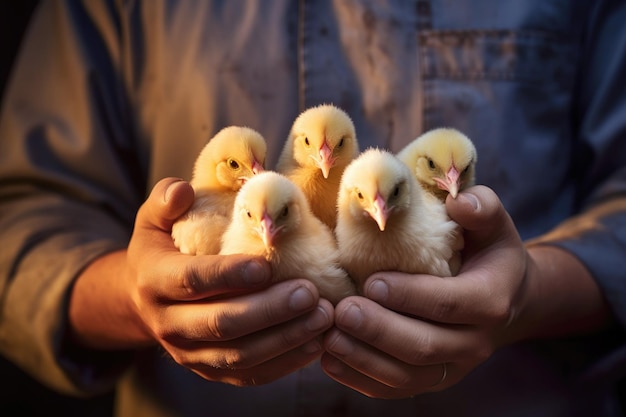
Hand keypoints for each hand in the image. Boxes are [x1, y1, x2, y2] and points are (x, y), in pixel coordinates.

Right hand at [70, 177, 332, 385]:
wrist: (143, 298)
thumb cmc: (162, 248)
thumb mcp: (153, 218)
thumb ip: (166, 200)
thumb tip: (183, 190)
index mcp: (154, 280)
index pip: (191, 280)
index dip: (228, 275)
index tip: (267, 266)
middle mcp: (168, 323)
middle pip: (220, 324)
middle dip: (269, 311)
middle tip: (310, 293)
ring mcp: (189, 353)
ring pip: (239, 356)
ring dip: (284, 339)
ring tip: (323, 317)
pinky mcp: (210, 371)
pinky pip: (249, 375)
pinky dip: (284, 364)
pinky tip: (316, 344)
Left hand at [320, 185, 528, 397]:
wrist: (505, 298)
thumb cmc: (488, 252)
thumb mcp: (493, 224)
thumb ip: (481, 208)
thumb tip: (457, 202)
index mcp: (491, 300)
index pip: (449, 303)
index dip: (410, 295)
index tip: (370, 281)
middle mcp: (474, 343)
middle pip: (423, 346)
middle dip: (379, 330)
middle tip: (342, 310)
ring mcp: (452, 367)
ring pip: (406, 376)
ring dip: (363, 358)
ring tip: (328, 336)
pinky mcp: (431, 380)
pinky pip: (395, 389)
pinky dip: (361, 378)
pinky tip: (329, 359)